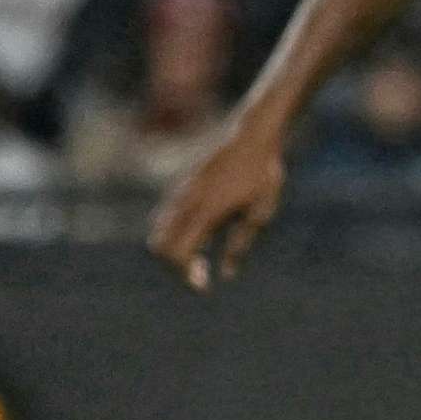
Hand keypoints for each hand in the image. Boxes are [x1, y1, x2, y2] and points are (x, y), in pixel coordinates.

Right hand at [148, 134, 287, 292]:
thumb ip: (239, 245)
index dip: (187, 276)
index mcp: (206, 212)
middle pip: (159, 246)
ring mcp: (181, 191)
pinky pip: (166, 215)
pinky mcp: (182, 184)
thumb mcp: (259, 214)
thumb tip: (226, 274)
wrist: (253, 133)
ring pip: (158, 229)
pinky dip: (174, 231)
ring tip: (201, 251)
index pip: (178, 254)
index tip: (205, 286)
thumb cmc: (262, 174)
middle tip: (201, 270)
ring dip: (173, 247)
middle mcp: (187, 202)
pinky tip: (201, 231)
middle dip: (175, 264)